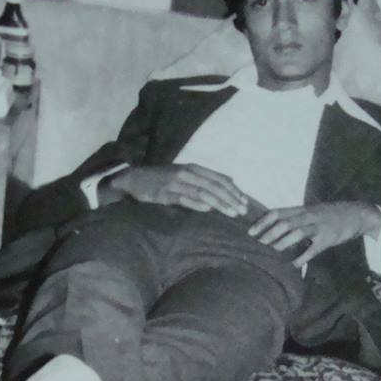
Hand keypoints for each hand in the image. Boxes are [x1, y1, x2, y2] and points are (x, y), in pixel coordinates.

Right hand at [105, 164, 248, 216]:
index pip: (219, 179)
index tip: (245, 201)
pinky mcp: (165, 193)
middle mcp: (187, 173)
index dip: (234, 190)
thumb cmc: (162, 179)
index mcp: (194, 168)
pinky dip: (196, 203)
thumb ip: (204, 179)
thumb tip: (229, 182)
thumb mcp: (185, 174)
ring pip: (202, 192)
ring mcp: (176, 183)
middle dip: (231, 198)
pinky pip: (183, 198)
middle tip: (242, 210)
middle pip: (214, 186)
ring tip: (231, 213)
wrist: (135, 178)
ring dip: (219, 203)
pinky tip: (207, 209)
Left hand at [248, 201, 380, 266]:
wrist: (356, 214)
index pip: (277, 212)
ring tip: (273, 252)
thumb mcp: (310, 212)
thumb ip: (292, 219)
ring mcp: (319, 226)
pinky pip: (313, 249)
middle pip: (285, 222)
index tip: (250, 232)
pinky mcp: (328, 238)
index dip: (262, 222)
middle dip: (269, 234)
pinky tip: (294, 265)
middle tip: (259, 244)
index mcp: (301, 209)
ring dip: (283, 243)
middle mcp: (308, 216)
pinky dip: (302, 257)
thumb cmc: (328, 215)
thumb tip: (271, 230)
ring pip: (298, 232)